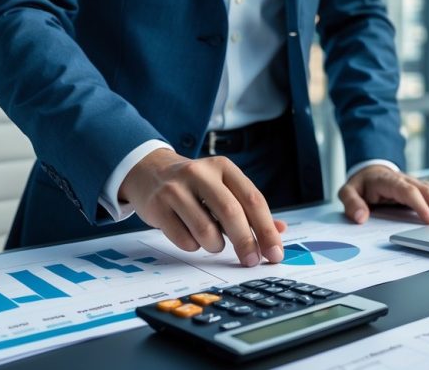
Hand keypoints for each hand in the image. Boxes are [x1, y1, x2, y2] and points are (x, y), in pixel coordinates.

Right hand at [119, 148, 286, 265]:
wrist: (148, 171)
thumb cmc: (195, 185)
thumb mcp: (224, 187)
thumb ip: (250, 209)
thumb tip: (280, 231)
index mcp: (223, 168)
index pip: (252, 199)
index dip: (267, 229)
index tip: (274, 253)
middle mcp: (200, 174)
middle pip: (231, 212)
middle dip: (246, 242)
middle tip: (251, 260)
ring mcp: (176, 189)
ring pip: (206, 230)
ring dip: (215, 245)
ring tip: (213, 243)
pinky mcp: (157, 206)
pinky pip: (183, 239)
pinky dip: (193, 246)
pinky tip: (191, 236)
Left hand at [338, 165, 428, 223]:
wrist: (368, 170)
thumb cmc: (361, 184)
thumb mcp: (347, 191)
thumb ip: (352, 203)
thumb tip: (361, 217)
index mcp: (389, 180)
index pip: (408, 191)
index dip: (420, 205)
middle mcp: (405, 180)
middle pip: (427, 191)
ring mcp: (414, 184)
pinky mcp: (419, 190)